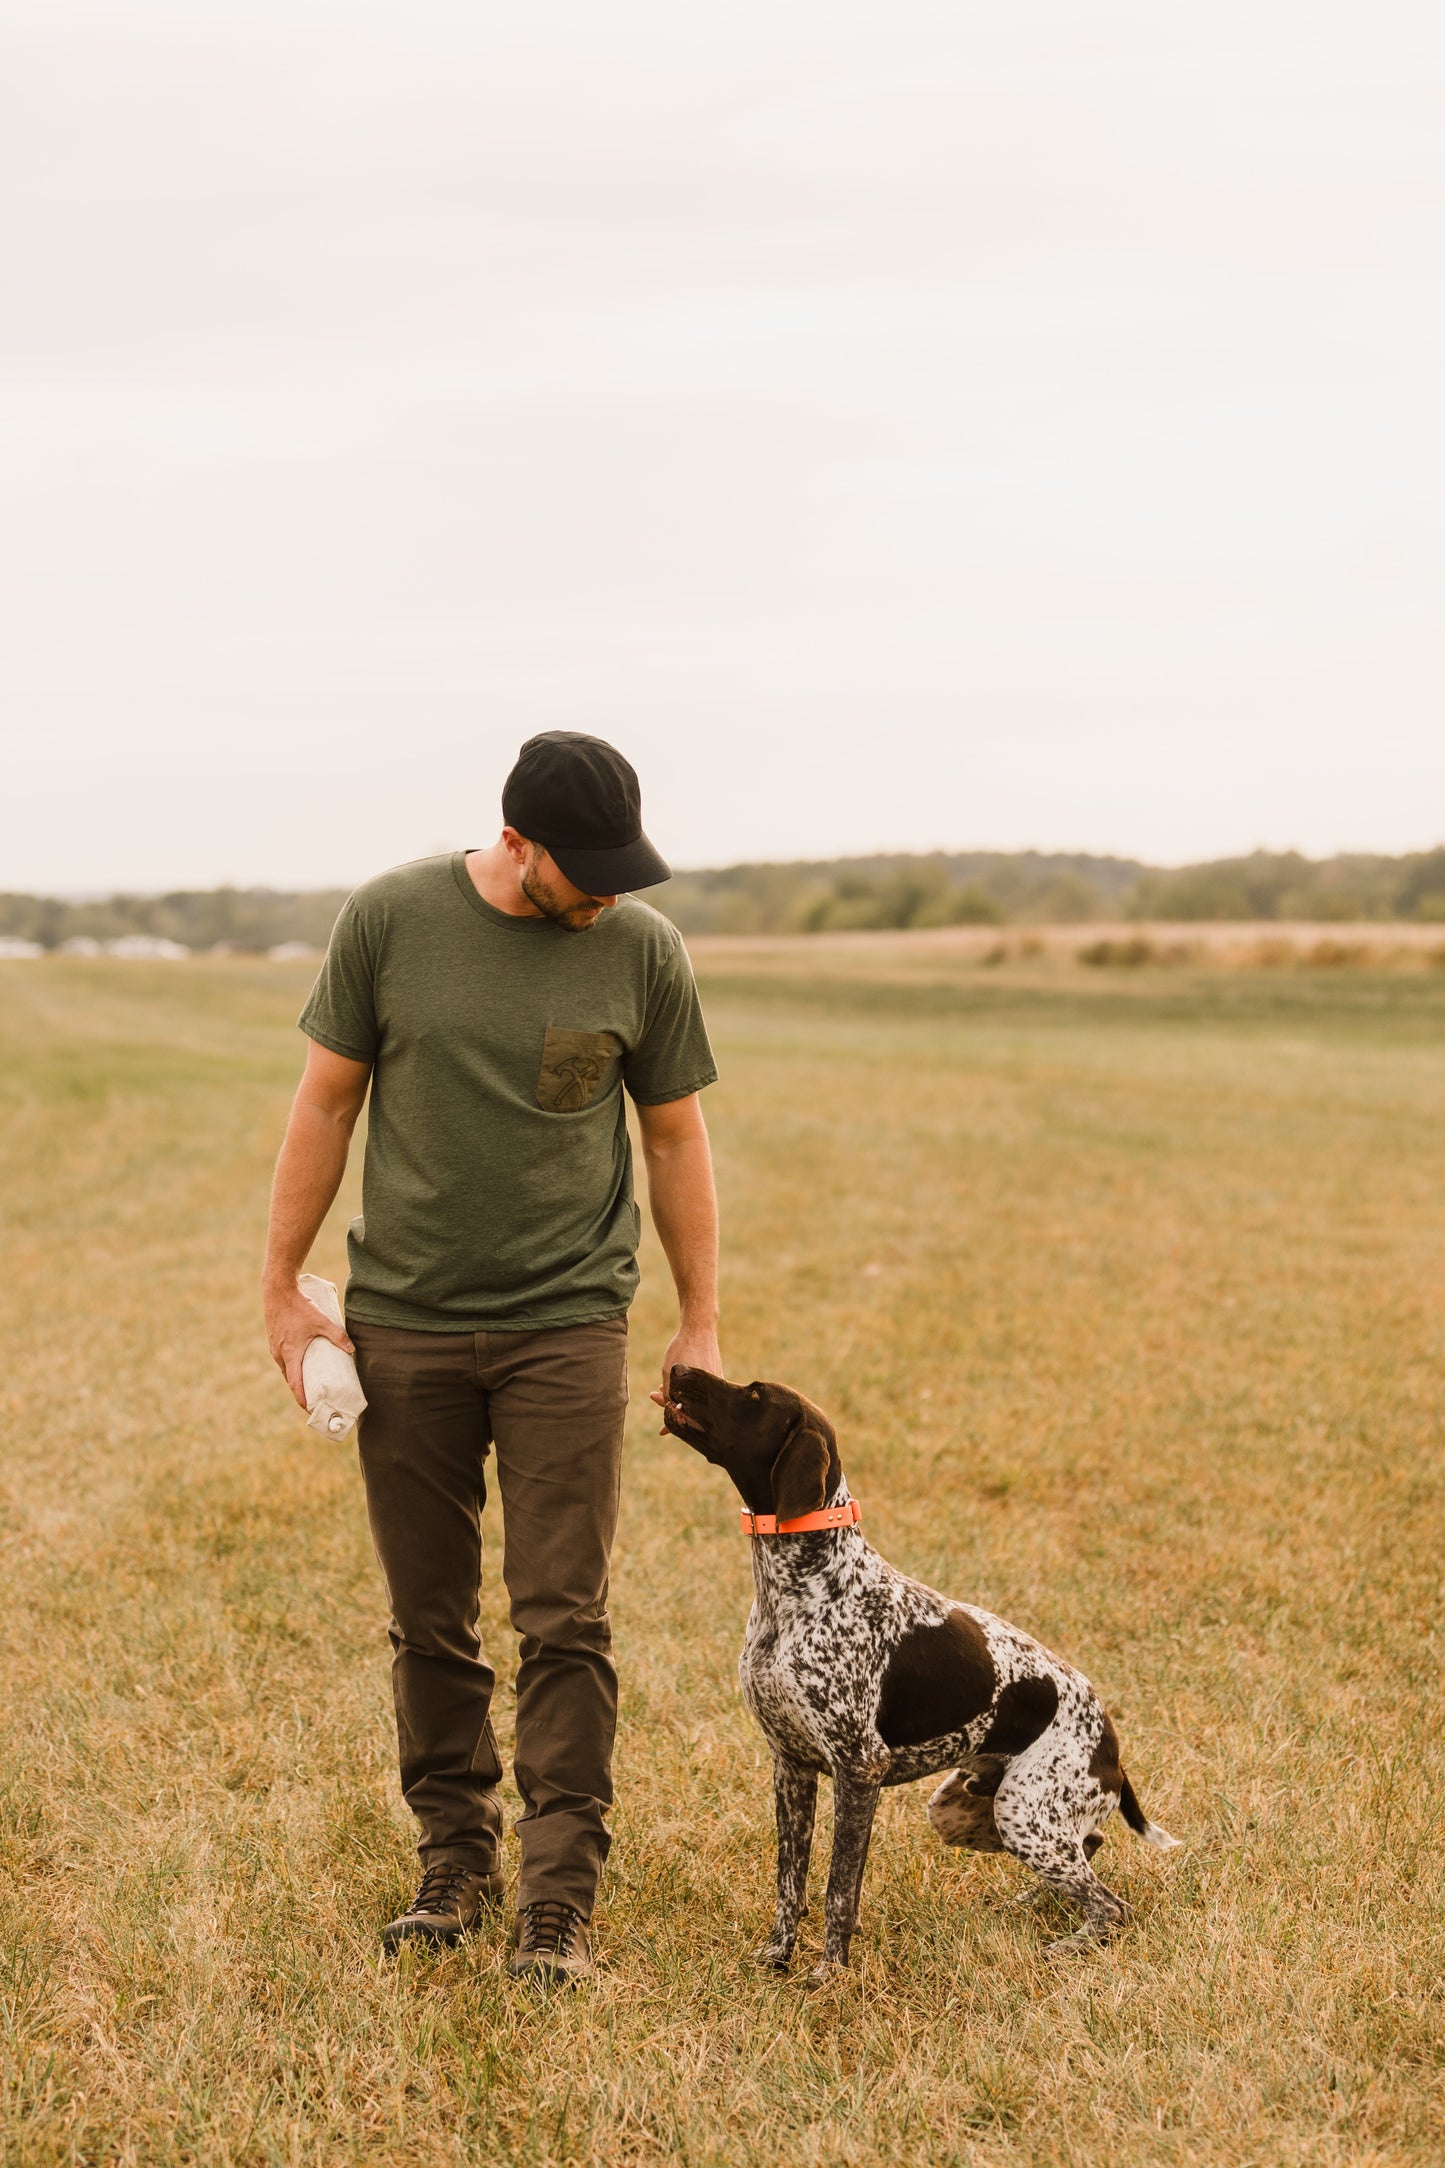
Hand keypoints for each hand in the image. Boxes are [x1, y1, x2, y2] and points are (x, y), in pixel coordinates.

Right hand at [265, 1282, 354, 1410]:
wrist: (276, 1290)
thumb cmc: (298, 1306)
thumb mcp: (321, 1321)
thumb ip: (337, 1335)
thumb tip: (352, 1349)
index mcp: (290, 1355)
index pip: (295, 1386)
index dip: (303, 1400)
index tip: (312, 1411)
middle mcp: (279, 1355)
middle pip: (291, 1380)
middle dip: (302, 1391)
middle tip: (316, 1399)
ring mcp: (274, 1347)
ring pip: (286, 1369)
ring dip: (297, 1378)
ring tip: (311, 1383)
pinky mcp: (274, 1339)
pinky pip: (283, 1359)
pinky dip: (292, 1366)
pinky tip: (301, 1363)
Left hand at [650, 1324, 721, 1433]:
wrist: (699, 1328)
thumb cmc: (684, 1350)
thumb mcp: (671, 1374)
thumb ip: (671, 1395)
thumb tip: (671, 1411)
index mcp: (704, 1393)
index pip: (690, 1419)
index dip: (674, 1426)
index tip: (661, 1431)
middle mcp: (714, 1392)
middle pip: (693, 1410)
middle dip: (672, 1407)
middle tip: (655, 1396)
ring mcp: (717, 1385)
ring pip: (696, 1400)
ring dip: (678, 1397)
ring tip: (661, 1387)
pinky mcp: (716, 1378)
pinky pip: (701, 1391)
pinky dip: (688, 1390)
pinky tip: (674, 1382)